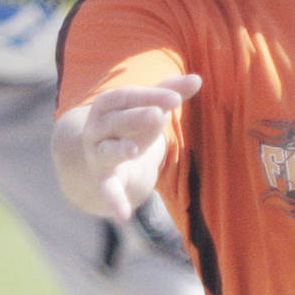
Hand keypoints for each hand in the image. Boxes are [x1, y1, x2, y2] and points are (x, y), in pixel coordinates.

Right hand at [65, 74, 200, 221]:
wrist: (98, 157)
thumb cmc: (130, 125)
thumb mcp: (149, 108)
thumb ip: (170, 92)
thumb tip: (197, 79)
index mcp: (108, 105)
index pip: (127, 96)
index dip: (151, 96)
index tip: (176, 99)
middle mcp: (97, 129)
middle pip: (115, 121)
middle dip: (136, 118)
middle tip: (159, 116)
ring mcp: (98, 155)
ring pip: (107, 152)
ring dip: (119, 150)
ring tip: (135, 149)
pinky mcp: (103, 180)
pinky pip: (107, 189)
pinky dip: (114, 200)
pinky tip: (123, 215)